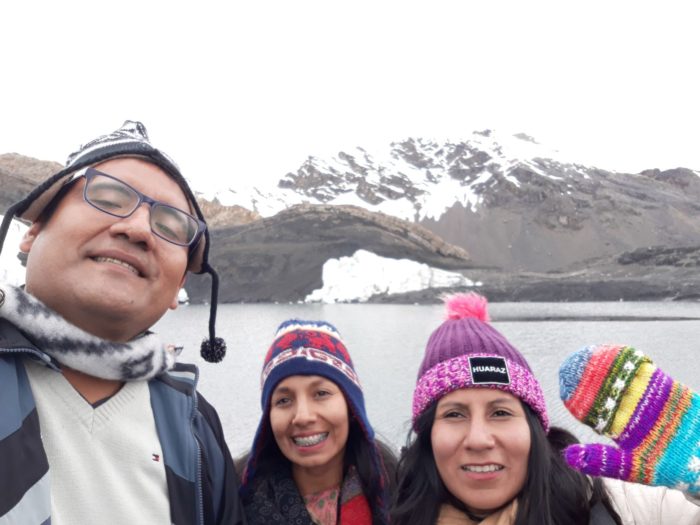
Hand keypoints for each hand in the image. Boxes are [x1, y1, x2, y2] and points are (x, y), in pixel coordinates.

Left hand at [559, 344, 699, 495]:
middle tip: (575, 359)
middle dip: (592, 375)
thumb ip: (602, 461)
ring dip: (612, 364)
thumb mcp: (633, 468)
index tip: (564, 384)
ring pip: (627, 378)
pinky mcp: (671, 392)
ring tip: (595, 349)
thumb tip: (568, 457)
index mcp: (622, 430)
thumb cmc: (671, 467)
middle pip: (608, 389)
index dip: (579, 397)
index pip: (594, 410)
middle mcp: (634, 413)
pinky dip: (637, 363)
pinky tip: (625, 352)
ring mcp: (652, 401)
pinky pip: (650, 374)